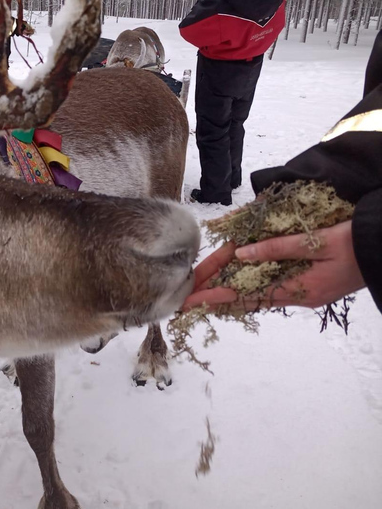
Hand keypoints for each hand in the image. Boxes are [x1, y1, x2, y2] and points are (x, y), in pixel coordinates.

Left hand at [184, 221, 365, 310]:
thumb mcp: (316, 243)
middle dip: (216, 293)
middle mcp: (297, 294)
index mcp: (298, 290)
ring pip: (257, 291)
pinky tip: (236, 282)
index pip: (245, 295)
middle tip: (187, 296)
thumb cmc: (355, 242)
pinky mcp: (310, 283)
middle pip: (246, 295)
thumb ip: (278, 248)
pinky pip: (272, 286)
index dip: (215, 296)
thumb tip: (240, 253)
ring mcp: (304, 290)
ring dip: (230, 289)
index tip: (190, 301)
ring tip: (202, 289)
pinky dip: (250, 284)